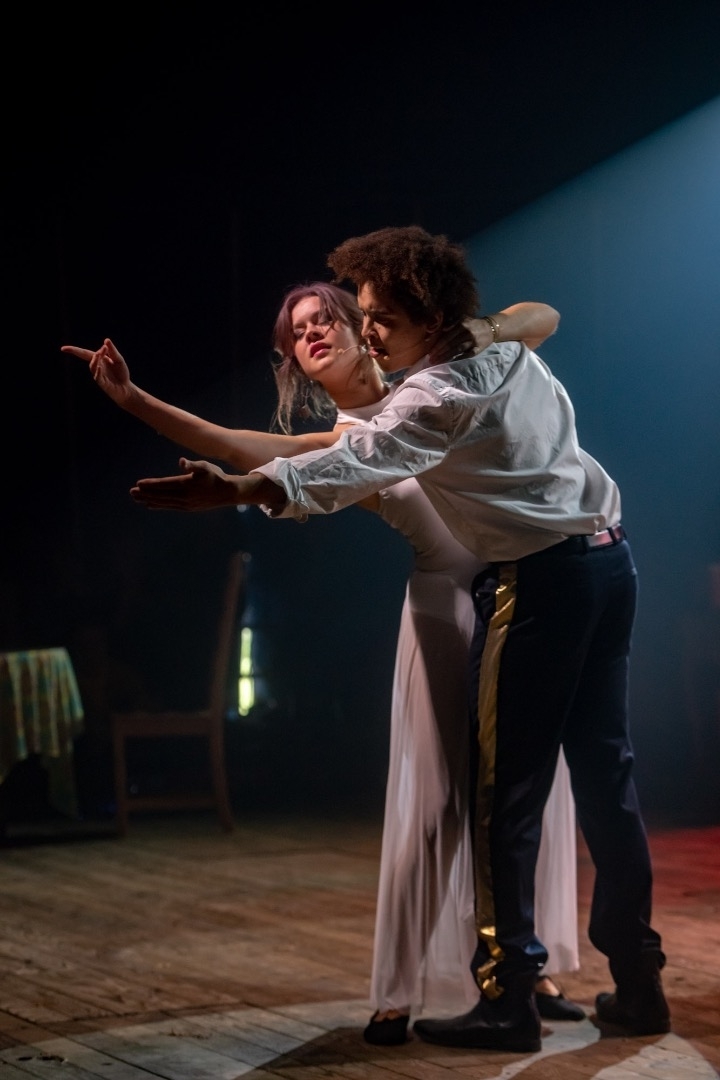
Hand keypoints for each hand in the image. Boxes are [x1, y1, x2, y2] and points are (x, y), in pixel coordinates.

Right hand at [61, 337, 132, 405]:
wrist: (126, 388)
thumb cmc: (121, 373)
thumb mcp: (118, 359)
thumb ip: (112, 351)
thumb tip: (106, 340)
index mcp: (99, 359)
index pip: (85, 353)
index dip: (74, 350)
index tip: (63, 349)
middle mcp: (96, 366)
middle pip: (87, 357)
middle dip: (81, 352)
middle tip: (88, 349)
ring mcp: (98, 375)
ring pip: (92, 366)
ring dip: (95, 360)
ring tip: (98, 354)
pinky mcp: (102, 383)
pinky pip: (98, 377)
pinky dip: (98, 371)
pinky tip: (99, 366)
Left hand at [130, 458, 272, 511]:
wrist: (229, 492)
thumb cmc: (216, 476)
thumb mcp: (205, 466)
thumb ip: (192, 465)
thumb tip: (181, 462)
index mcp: (186, 485)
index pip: (164, 485)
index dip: (151, 484)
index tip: (138, 484)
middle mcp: (183, 497)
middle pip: (160, 495)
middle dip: (145, 493)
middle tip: (131, 492)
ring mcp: (185, 504)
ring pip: (163, 502)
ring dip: (149, 500)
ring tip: (137, 499)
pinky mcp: (187, 508)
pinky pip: (169, 507)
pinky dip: (158, 505)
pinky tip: (150, 505)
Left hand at [427, 320, 489, 364]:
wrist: (491, 328)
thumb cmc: (473, 324)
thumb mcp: (463, 319)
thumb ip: (452, 323)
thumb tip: (441, 330)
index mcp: (461, 325)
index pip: (447, 337)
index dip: (438, 345)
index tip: (430, 352)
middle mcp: (467, 333)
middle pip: (450, 344)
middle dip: (439, 353)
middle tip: (431, 360)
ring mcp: (473, 342)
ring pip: (457, 350)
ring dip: (446, 357)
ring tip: (437, 362)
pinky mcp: (478, 349)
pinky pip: (467, 355)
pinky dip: (458, 359)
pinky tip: (450, 362)